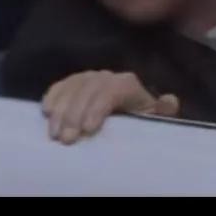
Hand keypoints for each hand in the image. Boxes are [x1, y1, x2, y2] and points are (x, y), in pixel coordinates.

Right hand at [40, 70, 178, 143]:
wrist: (129, 112)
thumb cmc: (140, 118)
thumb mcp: (153, 116)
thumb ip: (162, 110)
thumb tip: (169, 101)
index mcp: (128, 85)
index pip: (112, 90)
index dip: (98, 107)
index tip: (88, 130)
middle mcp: (107, 76)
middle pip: (88, 89)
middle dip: (75, 114)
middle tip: (66, 138)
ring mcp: (89, 77)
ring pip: (73, 86)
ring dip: (61, 109)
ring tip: (53, 132)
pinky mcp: (74, 82)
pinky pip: (61, 84)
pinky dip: (53, 96)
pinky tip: (46, 111)